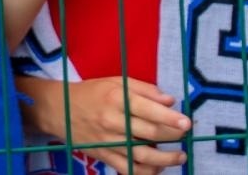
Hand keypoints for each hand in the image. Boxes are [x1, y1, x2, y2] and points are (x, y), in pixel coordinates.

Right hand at [37, 77, 189, 174]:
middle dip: (173, 136)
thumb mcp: (116, 82)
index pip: (149, 110)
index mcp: (116, 98)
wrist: (59, 109)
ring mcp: (108, 141)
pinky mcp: (104, 156)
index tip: (187, 123)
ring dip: (166, 159)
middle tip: (187, 134)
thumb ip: (145, 90)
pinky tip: (158, 168)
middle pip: (150, 133)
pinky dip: (146, 172)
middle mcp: (112, 121)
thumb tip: (170, 101)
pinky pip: (129, 168)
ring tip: (180, 156)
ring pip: (142, 155)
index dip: (170, 118)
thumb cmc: (92, 92)